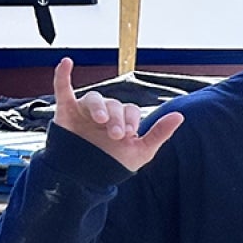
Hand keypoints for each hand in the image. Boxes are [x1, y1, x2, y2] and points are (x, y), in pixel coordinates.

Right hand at [51, 57, 181, 171]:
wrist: (84, 180)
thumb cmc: (114, 164)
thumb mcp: (141, 151)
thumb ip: (160, 132)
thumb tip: (180, 115)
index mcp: (122, 119)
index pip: (130, 110)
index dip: (131, 120)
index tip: (130, 134)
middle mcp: (104, 112)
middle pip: (113, 105)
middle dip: (116, 119)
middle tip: (116, 135)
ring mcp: (85, 111)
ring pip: (93, 98)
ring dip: (98, 107)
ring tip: (101, 120)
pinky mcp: (66, 112)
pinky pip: (63, 89)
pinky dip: (63, 76)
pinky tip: (67, 63)